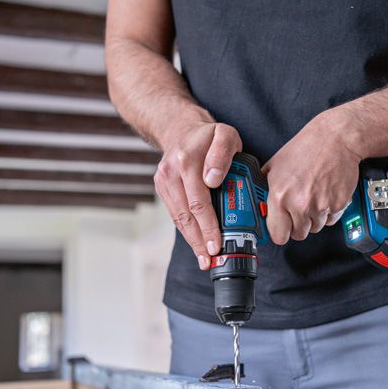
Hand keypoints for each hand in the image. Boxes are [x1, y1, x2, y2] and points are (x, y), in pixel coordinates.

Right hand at [154, 122, 241, 268]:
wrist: (181, 128)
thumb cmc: (210, 136)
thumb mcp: (226, 135)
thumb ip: (223, 154)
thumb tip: (212, 180)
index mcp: (187, 160)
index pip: (199, 202)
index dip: (208, 226)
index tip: (217, 244)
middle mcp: (171, 172)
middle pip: (186, 215)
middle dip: (199, 241)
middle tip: (210, 260)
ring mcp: (164, 180)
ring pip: (178, 217)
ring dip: (192, 240)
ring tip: (204, 259)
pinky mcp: (161, 186)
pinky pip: (174, 213)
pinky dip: (186, 229)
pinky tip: (196, 242)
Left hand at [263, 115, 361, 244]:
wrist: (336, 138)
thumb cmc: (306, 147)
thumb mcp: (275, 164)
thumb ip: (265, 187)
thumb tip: (259, 204)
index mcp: (280, 195)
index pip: (278, 234)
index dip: (280, 232)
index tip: (282, 228)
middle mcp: (299, 204)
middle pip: (298, 234)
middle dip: (298, 224)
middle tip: (299, 209)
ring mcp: (320, 206)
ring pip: (315, 228)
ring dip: (314, 218)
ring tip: (313, 197)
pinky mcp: (338, 205)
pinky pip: (331, 220)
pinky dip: (329, 212)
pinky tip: (325, 194)